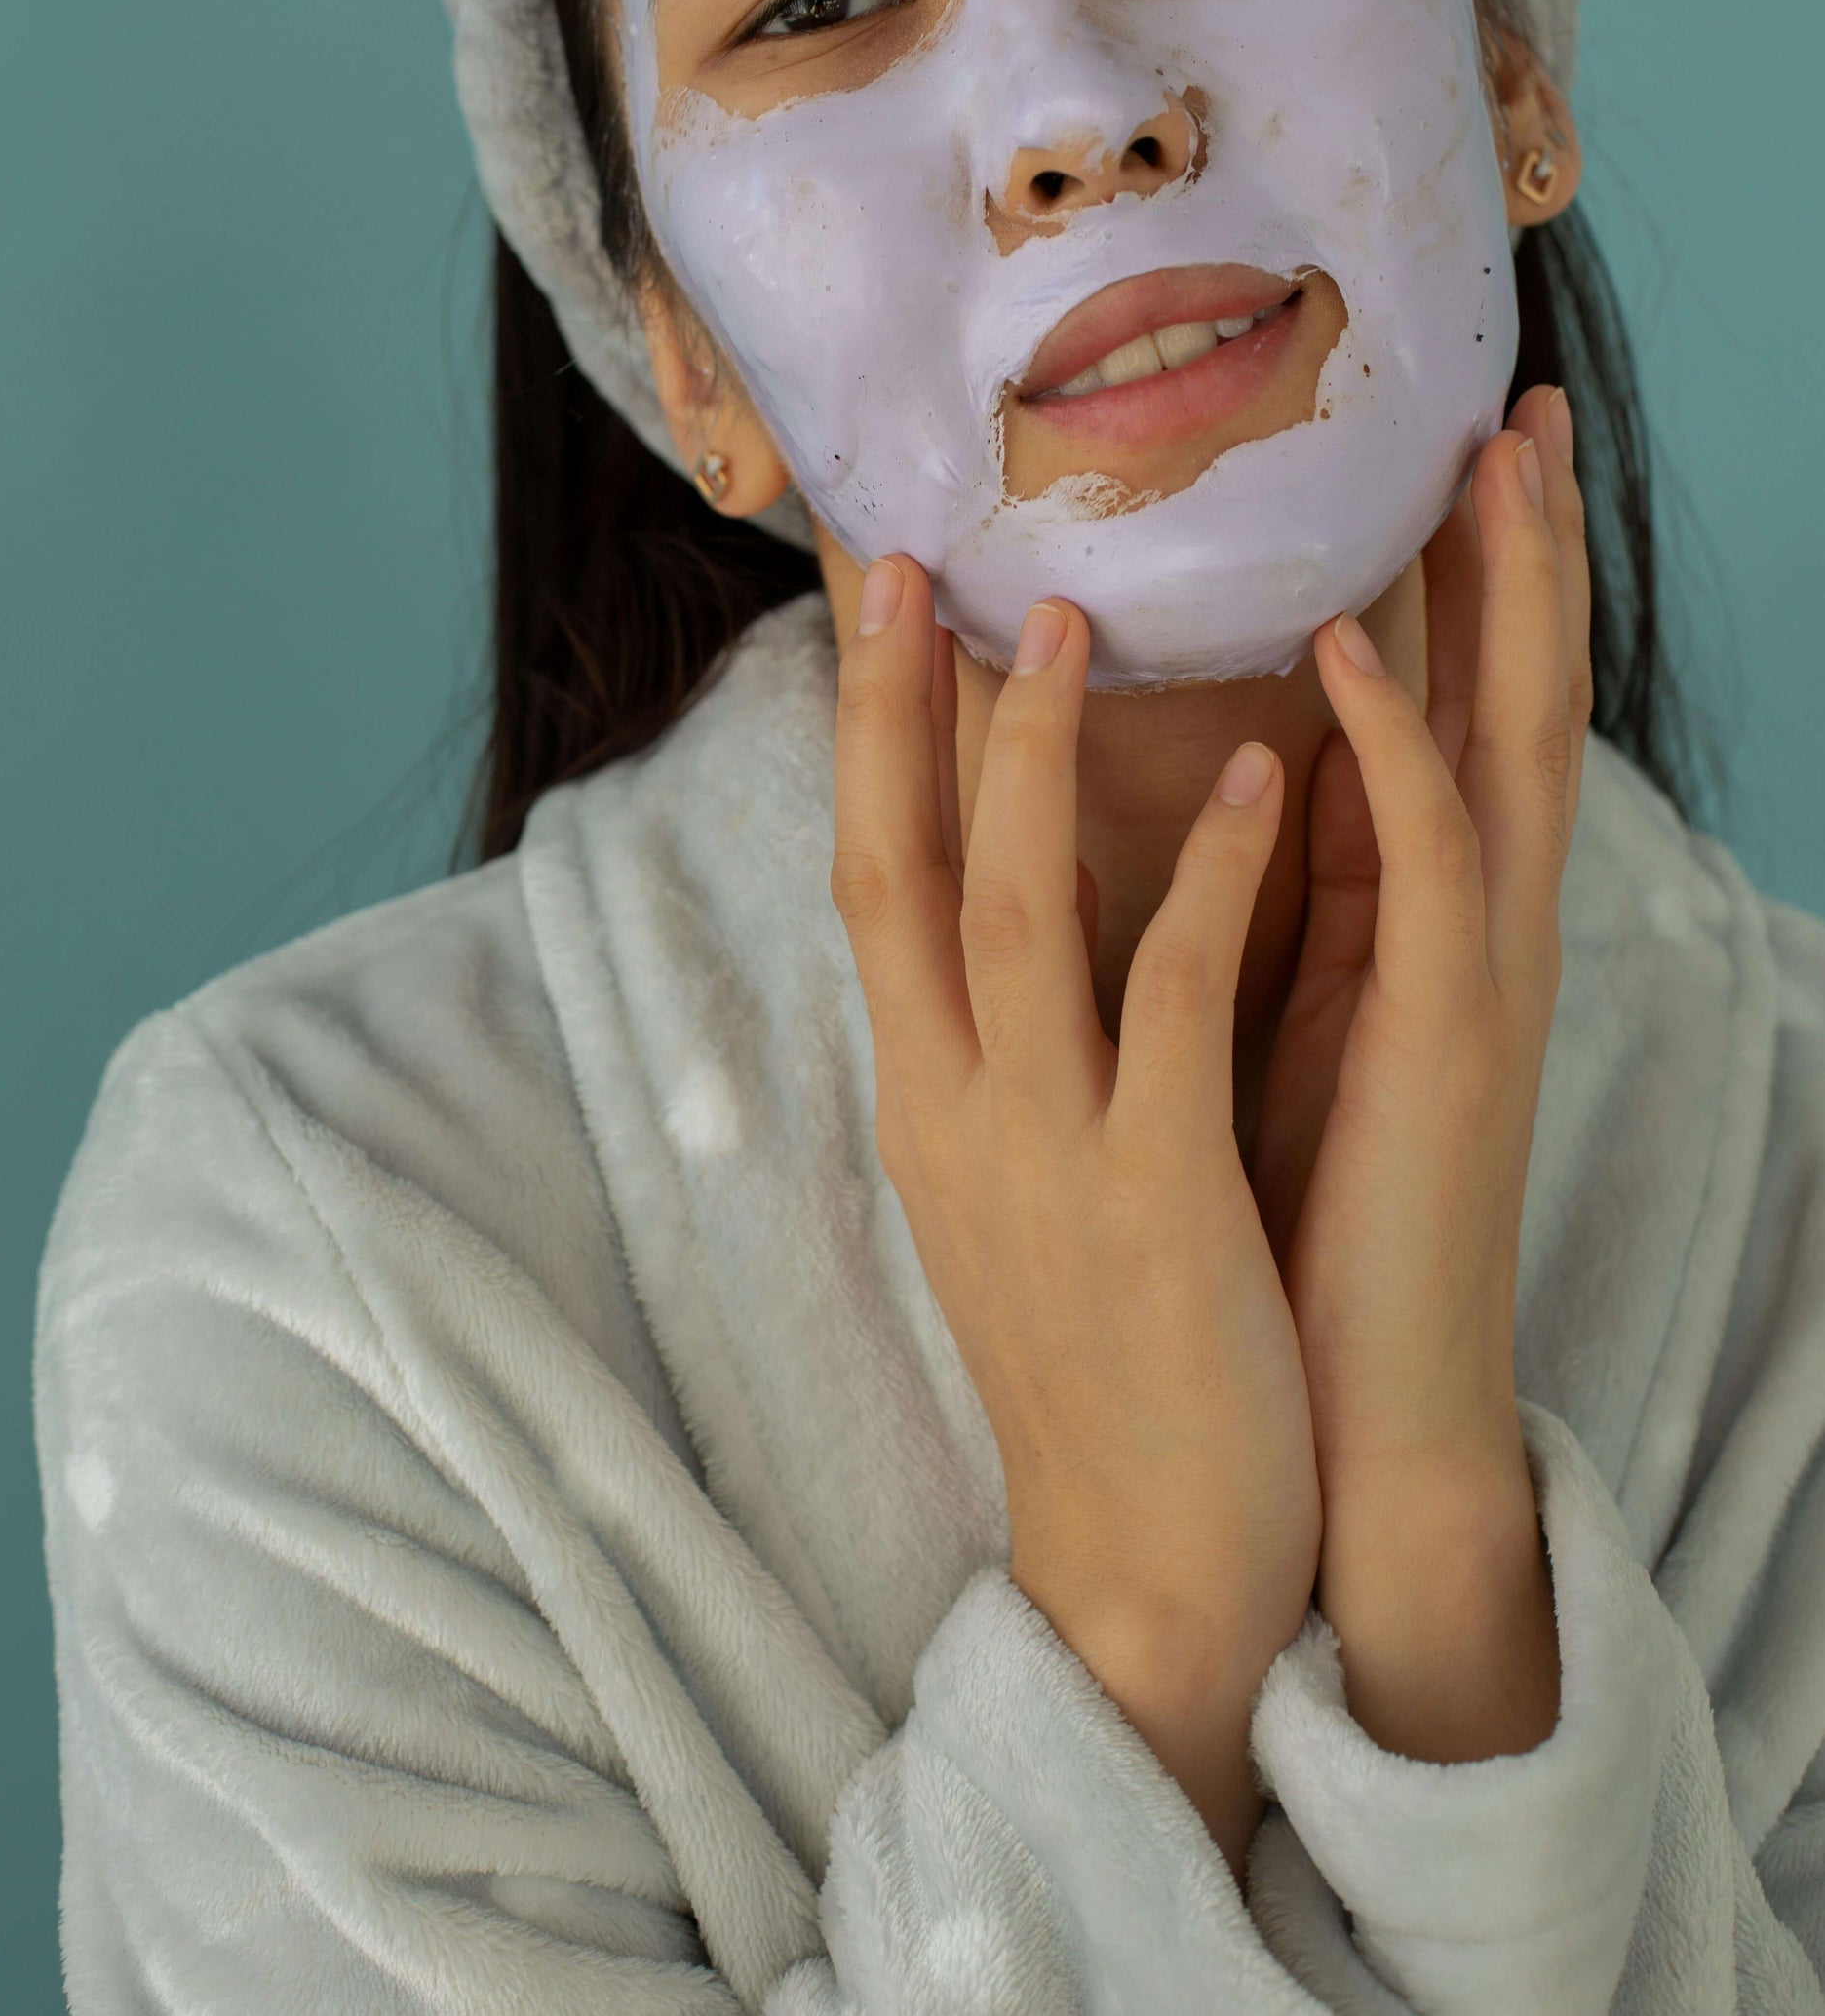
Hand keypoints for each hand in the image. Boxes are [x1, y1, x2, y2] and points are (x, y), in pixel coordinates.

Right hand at [832, 557, 1318, 1874]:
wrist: (1147, 1560)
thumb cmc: (1099, 1359)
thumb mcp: (1012, 1190)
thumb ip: (996, 1052)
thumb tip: (1004, 915)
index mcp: (923, 1099)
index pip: (868, 883)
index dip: (865, 741)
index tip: (874, 612)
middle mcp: (956, 1106)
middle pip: (895, 868)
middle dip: (894, 709)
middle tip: (916, 563)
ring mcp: (1046, 1148)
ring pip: (1014, 908)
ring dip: (1034, 753)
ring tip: (1074, 622)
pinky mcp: (1153, 1192)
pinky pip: (1175, 999)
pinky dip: (1208, 879)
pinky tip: (1258, 781)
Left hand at [1249, 386, 1589, 1759]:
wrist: (1341, 1413)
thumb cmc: (1304, 1204)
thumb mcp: (1298, 1006)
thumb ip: (1305, 884)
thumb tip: (1262, 763)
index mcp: (1431, 911)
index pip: (1465, 701)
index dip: (1473, 573)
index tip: (1452, 439)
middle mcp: (1475, 919)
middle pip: (1519, 689)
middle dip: (1523, 545)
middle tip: (1516, 396)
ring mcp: (1476, 971)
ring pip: (1508, 742)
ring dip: (1503, 595)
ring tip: (1488, 455)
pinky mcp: (1442, 1036)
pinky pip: (1426, 862)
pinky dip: (1391, 746)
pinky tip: (1341, 649)